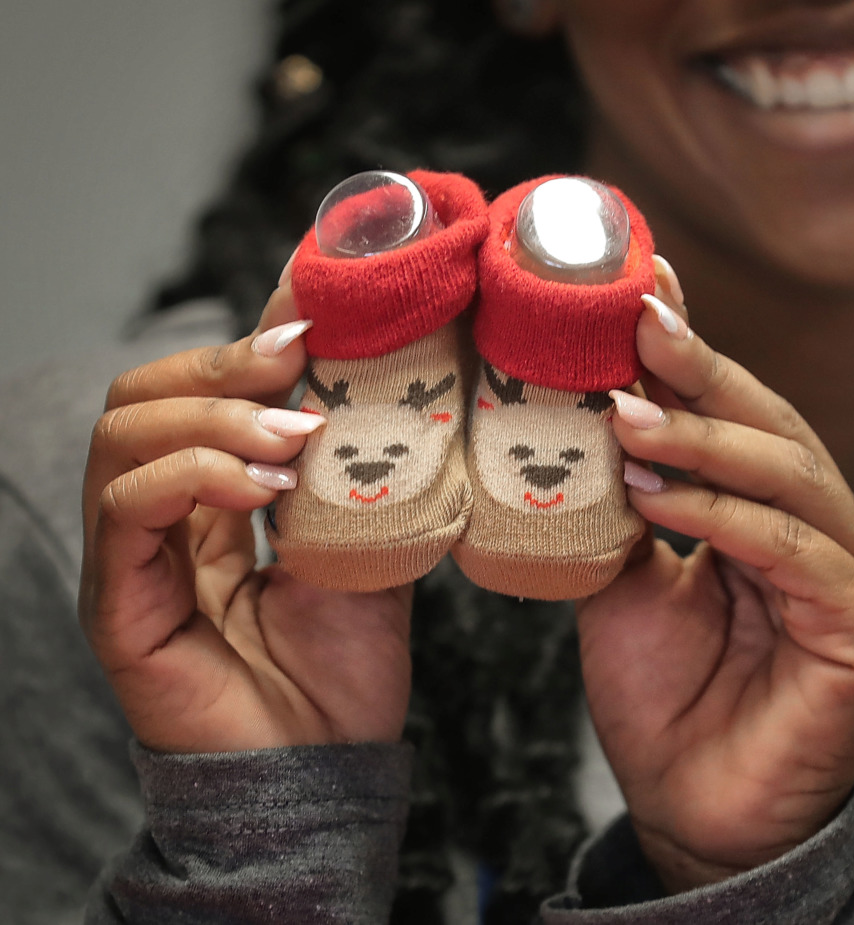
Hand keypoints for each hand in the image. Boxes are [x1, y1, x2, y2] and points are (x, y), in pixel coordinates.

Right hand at [78, 268, 411, 753]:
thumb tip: (399, 395)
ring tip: (294, 437)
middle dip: (221, 364)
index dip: (245, 347)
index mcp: (213, 500)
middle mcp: (161, 518)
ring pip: (124, 436)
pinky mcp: (120, 603)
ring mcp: (133, 558)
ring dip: (215, 417)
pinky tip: (262, 486)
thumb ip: (365, 477)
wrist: (326, 768)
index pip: (197, 394)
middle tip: (297, 359)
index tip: (316, 319)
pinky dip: (192, 475)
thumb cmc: (344, 668)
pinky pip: (127, 510)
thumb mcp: (371, 548)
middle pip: (142, 396)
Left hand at [576, 258, 853, 892]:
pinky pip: (792, 548)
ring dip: (703, 438)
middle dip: (701, 369)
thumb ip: (626, 500)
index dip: (690, 351)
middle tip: (636, 320)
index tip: (636, 290)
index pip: (737, 412)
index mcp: (772, 506)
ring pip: (788, 472)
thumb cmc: (665, 694)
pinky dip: (723, 515)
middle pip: (771, 423)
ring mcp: (853, 569)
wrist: (689, 807)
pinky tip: (659, 496)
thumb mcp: (627, 576)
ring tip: (627, 415)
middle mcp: (822, 524)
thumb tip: (593, 409)